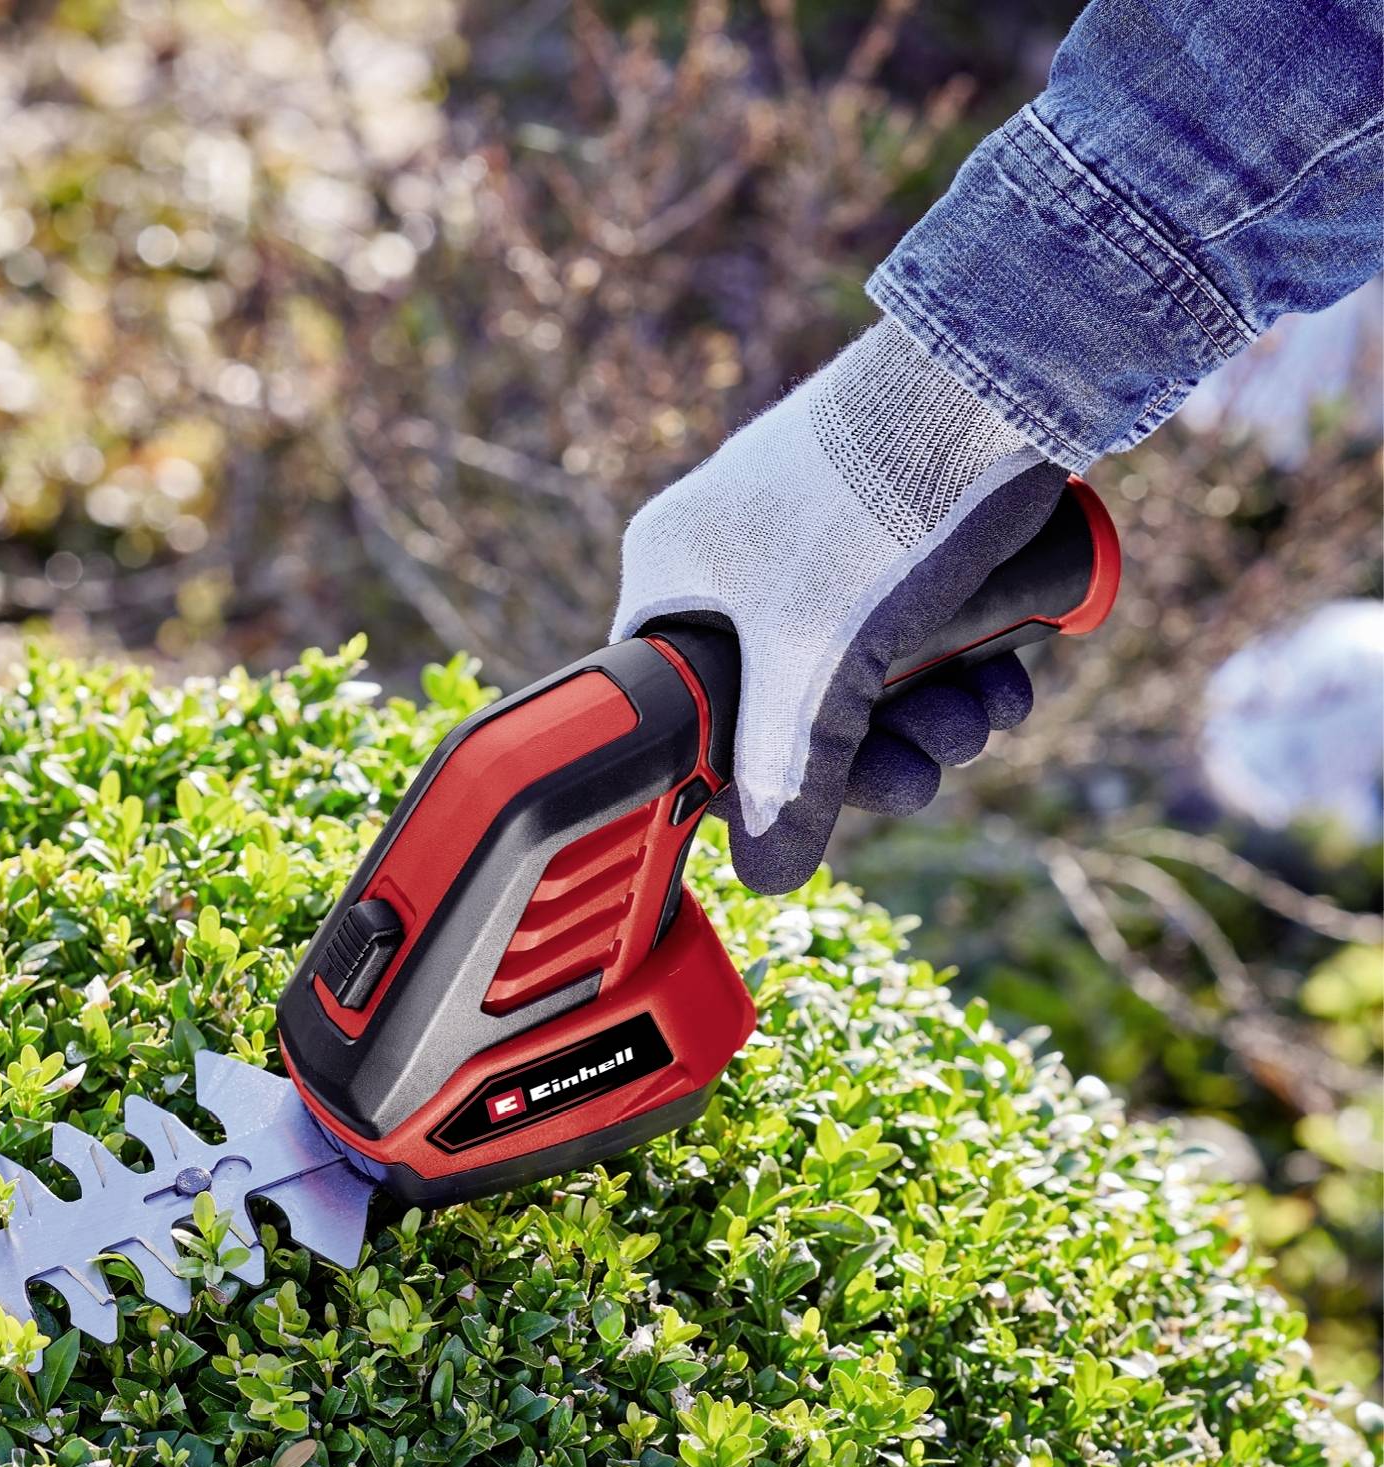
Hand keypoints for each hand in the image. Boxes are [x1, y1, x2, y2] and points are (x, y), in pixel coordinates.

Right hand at [615, 318, 1065, 892]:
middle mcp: (737, 555)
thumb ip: (786, 779)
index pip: (681, 708)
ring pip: (865, 676)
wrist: (1010, 363)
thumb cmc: (881, 502)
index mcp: (680, 572)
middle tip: (925, 774)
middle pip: (791, 706)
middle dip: (872, 754)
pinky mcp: (896, 528)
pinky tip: (1006, 681)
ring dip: (931, 722)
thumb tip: (769, 878)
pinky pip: (914, 633)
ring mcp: (818, 539)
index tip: (802, 806)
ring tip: (985, 717)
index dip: (739, 774)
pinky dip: (960, 670)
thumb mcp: (817, 664)